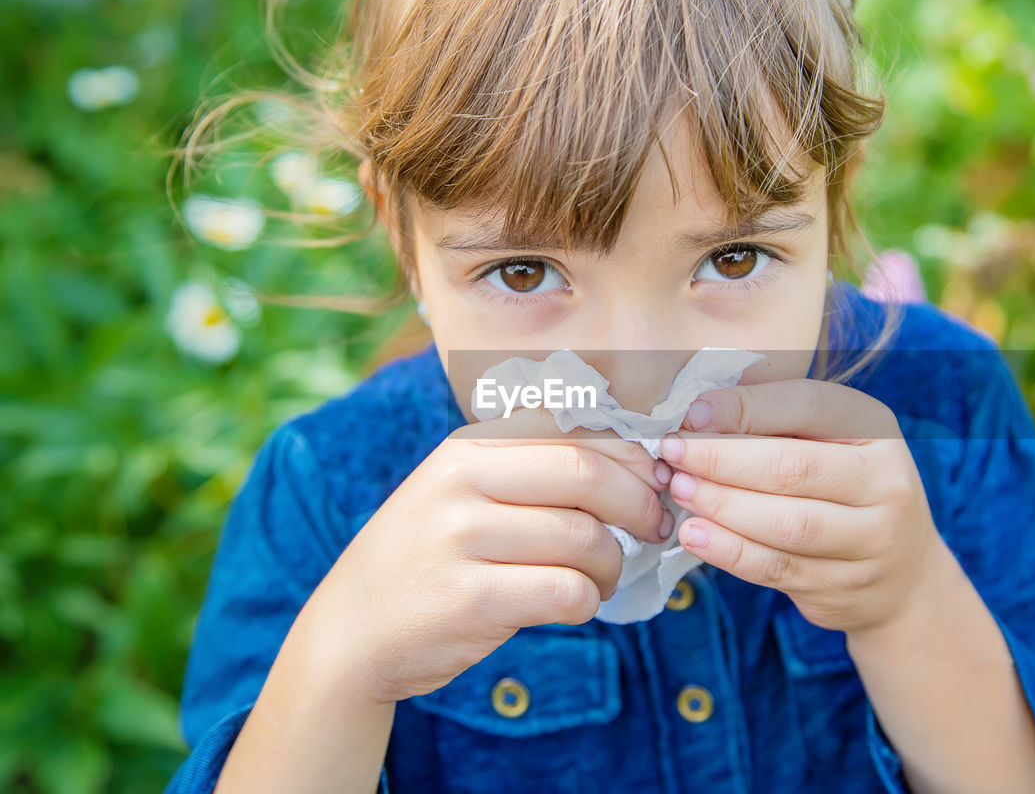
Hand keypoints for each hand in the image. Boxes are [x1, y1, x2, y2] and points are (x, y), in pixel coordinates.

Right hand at [302, 405, 673, 704]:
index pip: (573, 431)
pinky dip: (587, 602)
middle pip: (587, 475)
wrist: (351, 631)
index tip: (655, 482)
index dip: (631, 456)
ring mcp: (460, 540)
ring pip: (584, 539)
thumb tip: (635, 458)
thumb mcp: (460, 493)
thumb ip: (529, 469)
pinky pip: (566, 591)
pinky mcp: (469, 598)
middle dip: (639, 504)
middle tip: (655, 529)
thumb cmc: (428, 560)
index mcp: (467, 449)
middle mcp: (460, 483)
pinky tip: (575, 605)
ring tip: (601, 577)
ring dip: (613, 564)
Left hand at [659, 378, 945, 636]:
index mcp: (877, 429)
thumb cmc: (843, 485)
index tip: (692, 414)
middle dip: (722, 459)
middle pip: (793, 469)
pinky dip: (730, 552)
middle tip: (672, 453)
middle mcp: (885, 483)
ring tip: (680, 489)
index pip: (809, 406)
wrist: (903, 574)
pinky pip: (777, 568)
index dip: (746, 407)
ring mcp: (871, 541)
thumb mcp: (829, 439)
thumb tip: (697, 408)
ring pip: (786, 524)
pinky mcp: (844, 586)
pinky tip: (695, 535)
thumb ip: (774, 419)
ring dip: (722, 506)